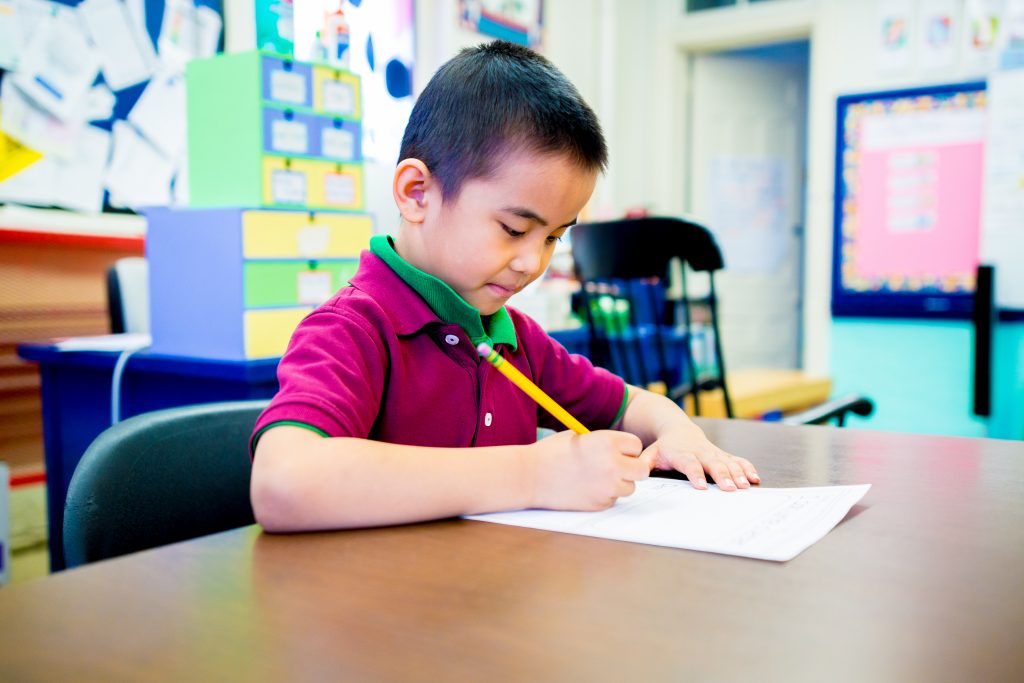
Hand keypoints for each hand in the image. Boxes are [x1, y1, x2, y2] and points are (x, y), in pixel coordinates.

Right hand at [528, 430, 651, 510]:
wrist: (530, 476)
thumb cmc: (551, 453)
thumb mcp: (579, 437)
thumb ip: (603, 443)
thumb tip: (622, 450)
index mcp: (607, 442)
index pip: (636, 446)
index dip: (626, 449)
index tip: (615, 451)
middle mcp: (612, 464)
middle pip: (642, 470)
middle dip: (632, 468)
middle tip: (616, 467)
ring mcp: (608, 487)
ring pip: (630, 487)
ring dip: (619, 483)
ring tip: (597, 478)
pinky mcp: (600, 504)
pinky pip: (613, 500)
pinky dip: (605, 495)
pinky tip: (586, 488)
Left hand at [642, 425, 758, 491]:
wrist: (678, 429)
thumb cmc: (665, 447)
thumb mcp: (651, 453)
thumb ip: (644, 462)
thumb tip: (637, 473)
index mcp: (682, 453)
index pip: (689, 464)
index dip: (695, 474)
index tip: (701, 486)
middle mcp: (700, 452)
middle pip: (713, 464)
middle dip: (723, 476)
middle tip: (731, 488)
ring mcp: (713, 453)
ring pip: (728, 462)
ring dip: (738, 473)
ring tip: (746, 485)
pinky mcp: (723, 455)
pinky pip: (737, 460)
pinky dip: (747, 468)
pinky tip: (755, 477)